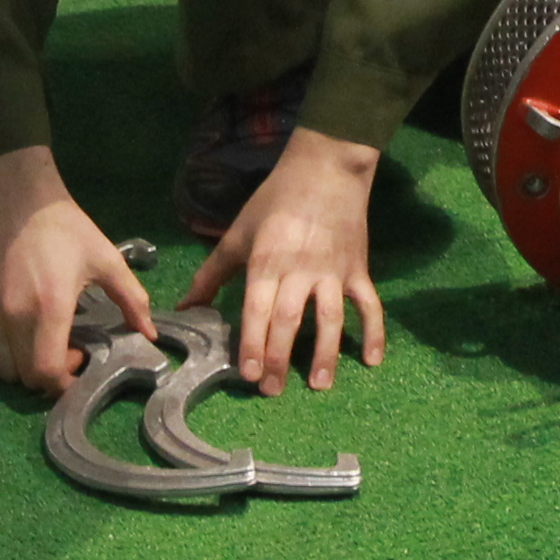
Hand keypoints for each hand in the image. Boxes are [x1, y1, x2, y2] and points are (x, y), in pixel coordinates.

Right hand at [0, 146, 152, 393]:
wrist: (15, 197)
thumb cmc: (64, 227)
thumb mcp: (106, 258)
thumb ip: (132, 299)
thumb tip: (151, 334)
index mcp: (49, 308)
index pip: (47, 373)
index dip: (66, 380)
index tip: (81, 360)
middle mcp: (13, 318)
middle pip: (25, 377)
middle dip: (50, 376)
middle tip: (67, 350)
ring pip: (1, 371)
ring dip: (24, 370)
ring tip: (41, 345)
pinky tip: (11, 346)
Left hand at [182, 128, 384, 391]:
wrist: (326, 169)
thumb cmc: (275, 201)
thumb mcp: (238, 233)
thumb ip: (212, 274)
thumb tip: (185, 308)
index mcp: (267, 261)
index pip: (258, 309)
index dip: (252, 343)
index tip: (247, 374)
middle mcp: (300, 270)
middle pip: (289, 319)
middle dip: (279, 357)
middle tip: (270, 390)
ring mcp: (333, 272)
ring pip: (330, 317)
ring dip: (325, 353)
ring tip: (318, 385)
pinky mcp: (358, 270)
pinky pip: (369, 304)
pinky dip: (374, 331)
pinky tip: (372, 361)